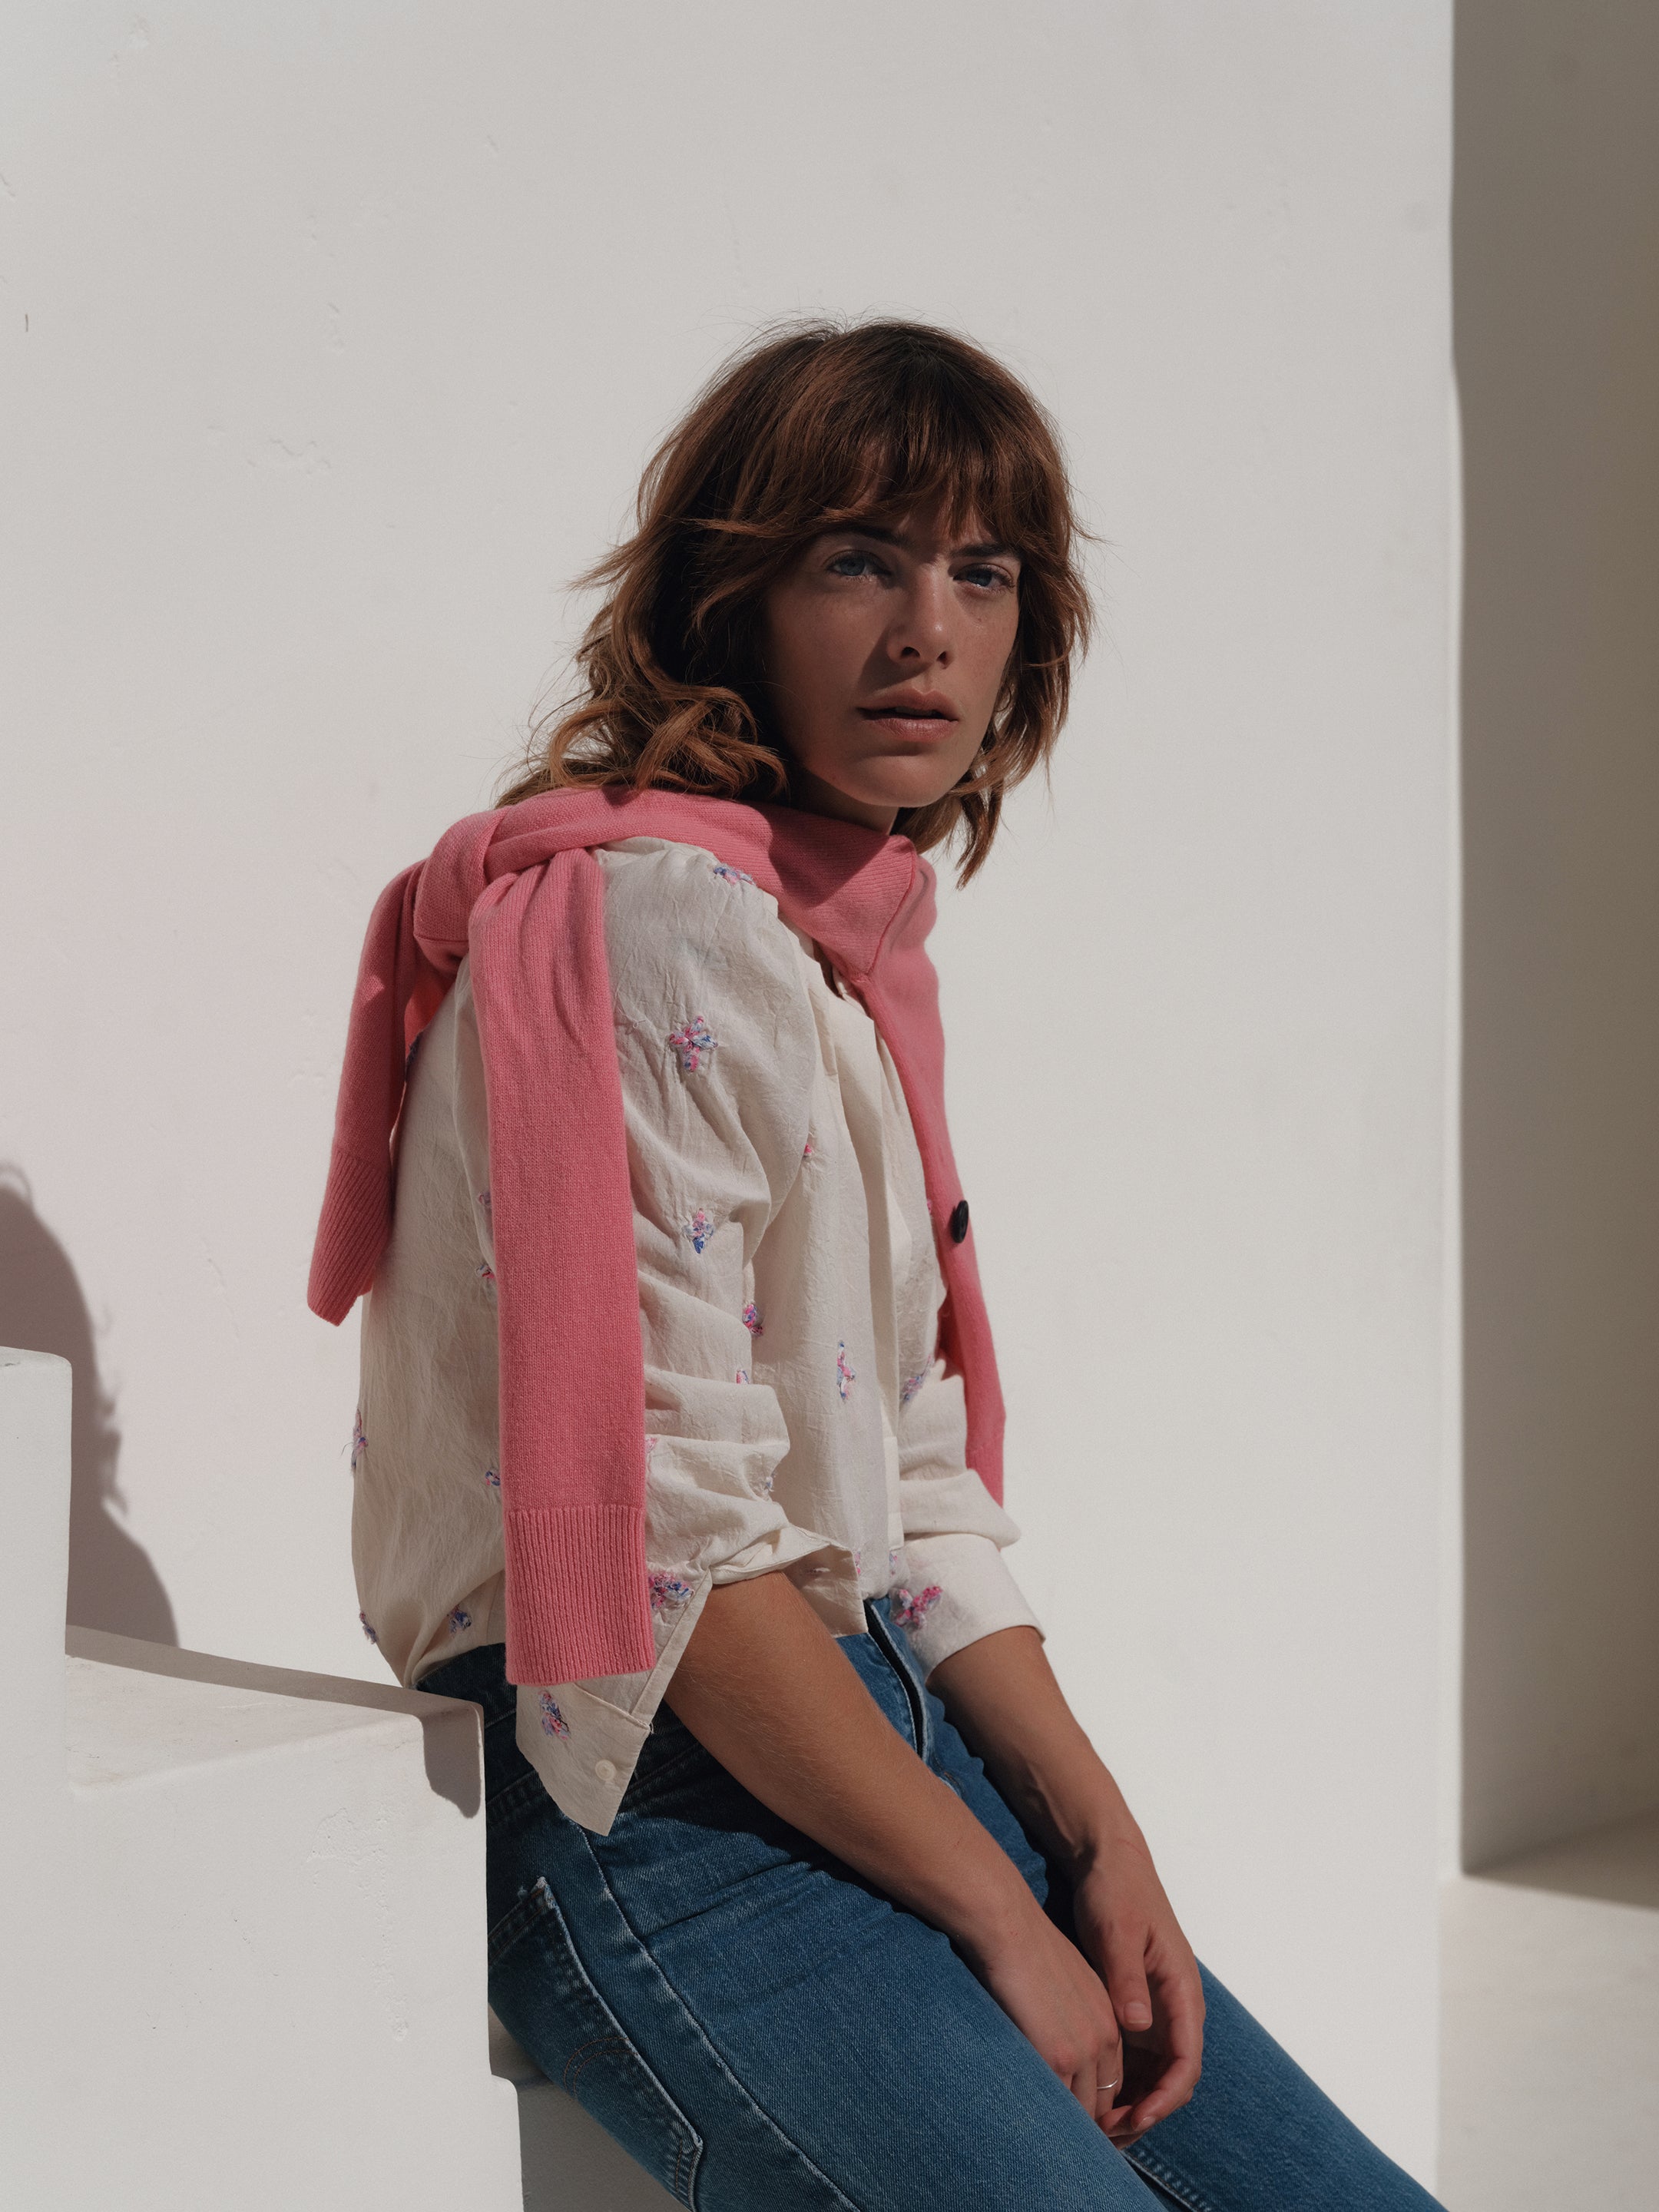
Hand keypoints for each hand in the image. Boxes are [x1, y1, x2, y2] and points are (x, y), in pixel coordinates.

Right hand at [967, 1897, 1126, 2127]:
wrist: (1008, 1925)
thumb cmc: (1026, 1949)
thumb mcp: (1065, 1984)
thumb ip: (1073, 2019)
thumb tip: (1056, 2041)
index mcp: (1109, 2020)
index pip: (1111, 2080)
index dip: (1093, 2103)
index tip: (1071, 2115)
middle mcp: (1105, 2038)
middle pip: (1103, 2100)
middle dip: (1088, 2125)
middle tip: (1062, 2140)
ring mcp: (1085, 2049)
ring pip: (1086, 2110)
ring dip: (1070, 2127)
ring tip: (1046, 2138)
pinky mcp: (1059, 2055)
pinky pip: (1062, 2104)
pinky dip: (1052, 2117)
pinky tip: (1032, 2120)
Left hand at [1068, 1834, 1203, 2144]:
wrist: (1109, 1861)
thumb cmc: (1116, 1892)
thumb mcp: (1117, 1931)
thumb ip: (1127, 1977)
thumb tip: (1139, 2025)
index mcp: (1182, 1990)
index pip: (1186, 2063)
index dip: (1164, 2100)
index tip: (1134, 2120)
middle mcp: (1176, 2007)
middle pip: (1172, 2079)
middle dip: (1146, 2112)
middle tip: (1107, 2134)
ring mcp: (1158, 2009)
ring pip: (1155, 2075)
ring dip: (1133, 2102)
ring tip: (1096, 2125)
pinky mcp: (1137, 2006)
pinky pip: (1137, 2059)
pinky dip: (1121, 2082)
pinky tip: (1091, 2094)